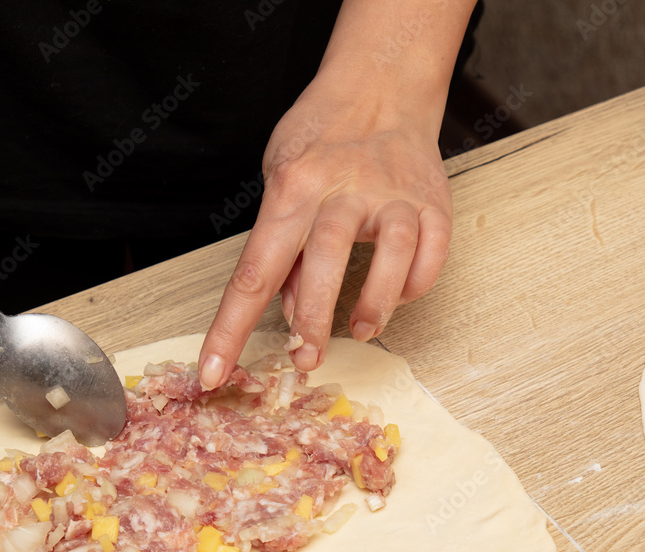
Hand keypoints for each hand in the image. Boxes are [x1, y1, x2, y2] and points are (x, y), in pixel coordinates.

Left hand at [199, 79, 451, 387]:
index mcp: (292, 189)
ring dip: (374, 304)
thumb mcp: (278, 180)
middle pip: (324, 259)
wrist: (380, 85)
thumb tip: (286, 310)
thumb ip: (281, 246)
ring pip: (391, 253)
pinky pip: (432, 251)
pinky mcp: (432, 200)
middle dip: (311, 320)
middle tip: (306, 359)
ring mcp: (392, 193)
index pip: (252, 272)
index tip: (213, 373)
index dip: (230, 330)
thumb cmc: (319, 139)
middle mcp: (342, 188)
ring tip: (360, 331)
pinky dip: (416, 284)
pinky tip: (398, 297)